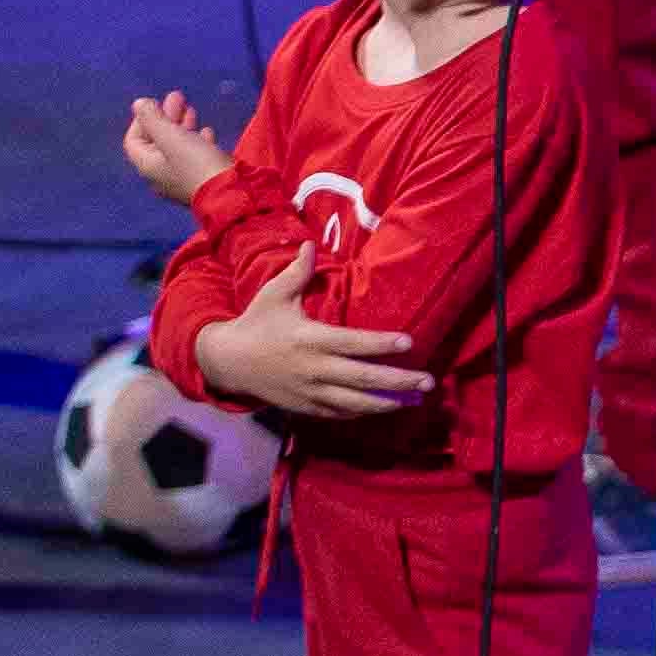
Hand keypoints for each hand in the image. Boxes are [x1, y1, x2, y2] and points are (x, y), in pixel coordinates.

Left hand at [119, 92, 230, 203]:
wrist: (231, 192)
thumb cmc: (196, 163)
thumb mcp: (171, 137)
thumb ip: (152, 119)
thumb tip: (138, 104)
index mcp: (148, 165)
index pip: (134, 140)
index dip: (141, 119)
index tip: (156, 103)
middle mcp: (161, 174)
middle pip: (157, 142)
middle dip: (165, 118)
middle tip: (178, 97)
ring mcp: (182, 178)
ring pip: (176, 147)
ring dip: (181, 126)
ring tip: (192, 110)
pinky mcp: (202, 179)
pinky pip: (193, 156)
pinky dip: (196, 140)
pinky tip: (206, 131)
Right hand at [195, 245, 430, 423]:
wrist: (227, 362)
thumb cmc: (257, 323)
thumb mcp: (274, 295)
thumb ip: (297, 272)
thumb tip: (311, 242)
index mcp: (310, 339)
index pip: (353, 343)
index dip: (381, 344)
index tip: (409, 342)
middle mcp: (313, 368)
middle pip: (362, 378)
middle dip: (398, 382)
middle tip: (428, 382)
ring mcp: (310, 392)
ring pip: (355, 402)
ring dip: (388, 403)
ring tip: (415, 401)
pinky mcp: (306, 407)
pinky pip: (340, 413)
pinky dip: (363, 412)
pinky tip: (386, 408)